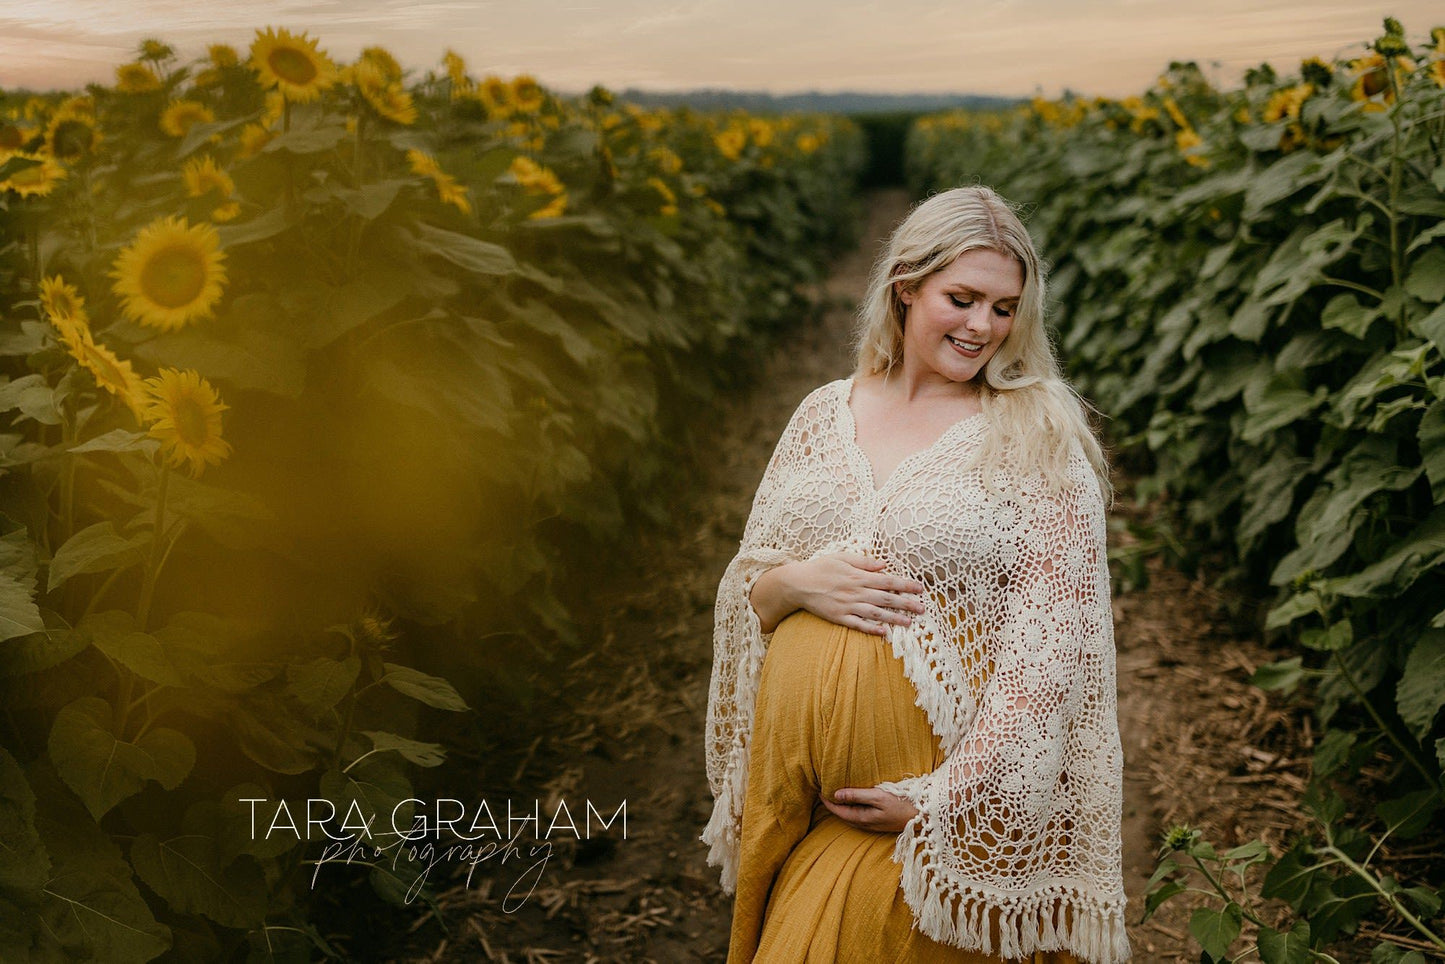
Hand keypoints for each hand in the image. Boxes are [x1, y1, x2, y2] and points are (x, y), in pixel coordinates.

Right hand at [790, 552, 925, 636]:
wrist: (797, 583)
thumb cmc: (820, 567)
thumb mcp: (842, 558)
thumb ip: (864, 562)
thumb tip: (884, 564)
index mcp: (859, 576)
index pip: (888, 580)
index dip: (906, 585)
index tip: (920, 588)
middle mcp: (856, 592)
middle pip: (886, 599)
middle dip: (906, 603)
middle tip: (923, 609)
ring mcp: (848, 606)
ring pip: (876, 613)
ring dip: (894, 618)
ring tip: (909, 623)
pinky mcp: (839, 617)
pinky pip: (858, 625)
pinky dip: (871, 629)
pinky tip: (884, 633)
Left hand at [820, 787, 918, 832]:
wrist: (923, 816)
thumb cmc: (901, 804)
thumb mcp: (878, 797)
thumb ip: (857, 795)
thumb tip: (836, 794)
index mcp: (862, 819)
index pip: (838, 811)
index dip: (827, 801)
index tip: (819, 789)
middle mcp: (866, 824)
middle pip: (842, 815)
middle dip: (832, 805)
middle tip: (824, 791)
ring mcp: (873, 825)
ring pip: (850, 816)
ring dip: (842, 807)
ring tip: (835, 794)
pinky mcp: (879, 822)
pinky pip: (859, 816)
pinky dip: (852, 808)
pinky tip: (854, 801)